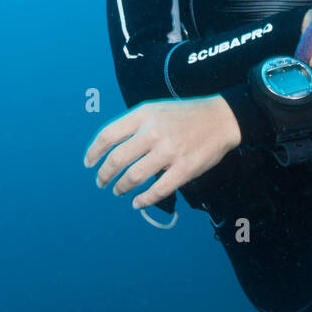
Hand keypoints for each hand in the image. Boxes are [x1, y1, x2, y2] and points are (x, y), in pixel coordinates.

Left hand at [83, 95, 241, 209]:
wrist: (222, 118)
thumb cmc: (186, 115)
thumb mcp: (156, 110)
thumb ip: (135, 125)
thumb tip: (111, 147)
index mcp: (144, 115)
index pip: (108, 135)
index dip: (94, 152)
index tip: (89, 163)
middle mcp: (153, 132)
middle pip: (117, 159)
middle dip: (104, 175)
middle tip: (101, 182)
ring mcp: (169, 151)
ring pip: (134, 176)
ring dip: (121, 187)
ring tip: (118, 191)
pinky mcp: (184, 168)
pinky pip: (158, 189)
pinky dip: (144, 199)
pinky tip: (137, 202)